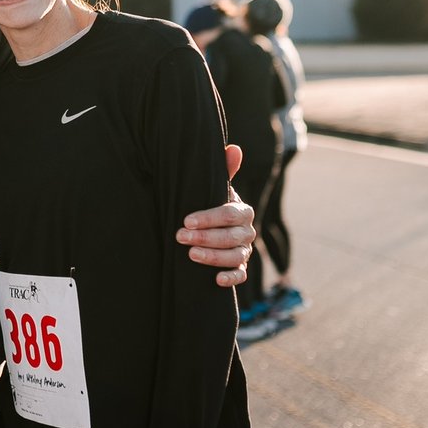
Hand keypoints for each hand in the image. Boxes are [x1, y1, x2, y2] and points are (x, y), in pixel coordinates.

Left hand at [175, 144, 254, 286]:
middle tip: (180, 236)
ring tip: (190, 254)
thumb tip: (234, 148)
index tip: (186, 220)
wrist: (207, 227)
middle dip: (206, 237)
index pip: (230, 214)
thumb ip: (222, 171)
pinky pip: (241, 275)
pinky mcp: (240, 267)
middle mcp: (247, 231)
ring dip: (214, 257)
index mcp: (242, 210)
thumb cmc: (208, 204)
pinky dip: (231, 278)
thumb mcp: (212, 188)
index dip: (209, 218)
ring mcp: (244, 250)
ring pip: (236, 256)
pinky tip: (215, 279)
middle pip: (232, 236)